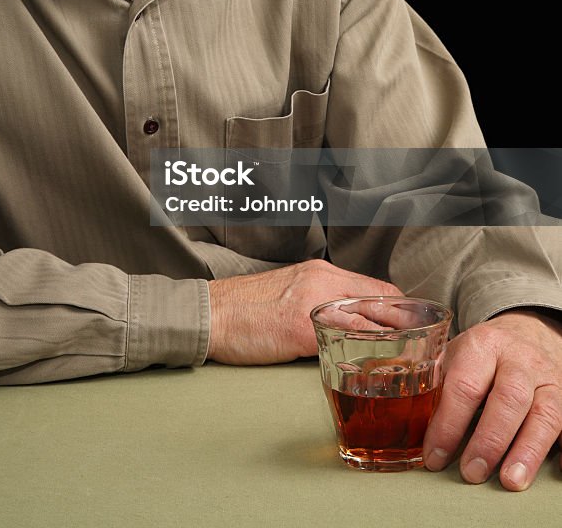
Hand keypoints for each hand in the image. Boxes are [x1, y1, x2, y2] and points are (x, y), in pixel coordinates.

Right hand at [207, 258, 401, 364]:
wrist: (210, 313)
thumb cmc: (245, 310)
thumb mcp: (288, 293)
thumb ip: (319, 302)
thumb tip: (347, 326)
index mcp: (319, 272)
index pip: (374, 287)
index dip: (399, 309)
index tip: (414, 327)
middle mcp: (321, 280)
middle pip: (379, 299)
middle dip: (406, 324)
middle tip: (426, 346)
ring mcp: (312, 302)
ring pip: (368, 317)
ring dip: (393, 339)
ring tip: (413, 360)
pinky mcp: (300, 327)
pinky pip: (344, 338)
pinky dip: (366, 351)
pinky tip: (379, 366)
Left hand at [423, 309, 561, 489]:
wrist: (527, 333)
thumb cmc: (483, 354)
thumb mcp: (455, 353)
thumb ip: (434, 380)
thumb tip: (401, 419)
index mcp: (483, 344)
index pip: (464, 385)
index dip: (448, 424)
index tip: (433, 456)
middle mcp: (519, 359)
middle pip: (508, 399)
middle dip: (488, 440)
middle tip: (471, 472)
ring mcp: (548, 379)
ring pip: (545, 414)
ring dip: (527, 450)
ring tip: (509, 480)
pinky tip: (554, 471)